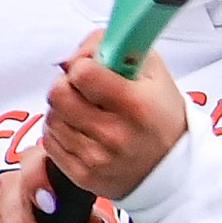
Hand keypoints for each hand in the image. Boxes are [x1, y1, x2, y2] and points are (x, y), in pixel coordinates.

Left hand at [43, 33, 187, 200]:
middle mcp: (115, 134)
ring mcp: (97, 158)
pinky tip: (81, 132)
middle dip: (67, 86)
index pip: (82, 72)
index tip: (93, 71)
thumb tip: (75, 53)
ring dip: (64, 110)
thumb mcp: (152, 70)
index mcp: (135, 104)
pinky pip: (50, 143)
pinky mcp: (83, 176)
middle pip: (58, 94)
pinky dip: (62, 133)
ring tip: (86, 113)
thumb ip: (114, 46)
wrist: (171, 167)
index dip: (83, 65)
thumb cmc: (160, 115)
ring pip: (52, 118)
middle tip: (84, 91)